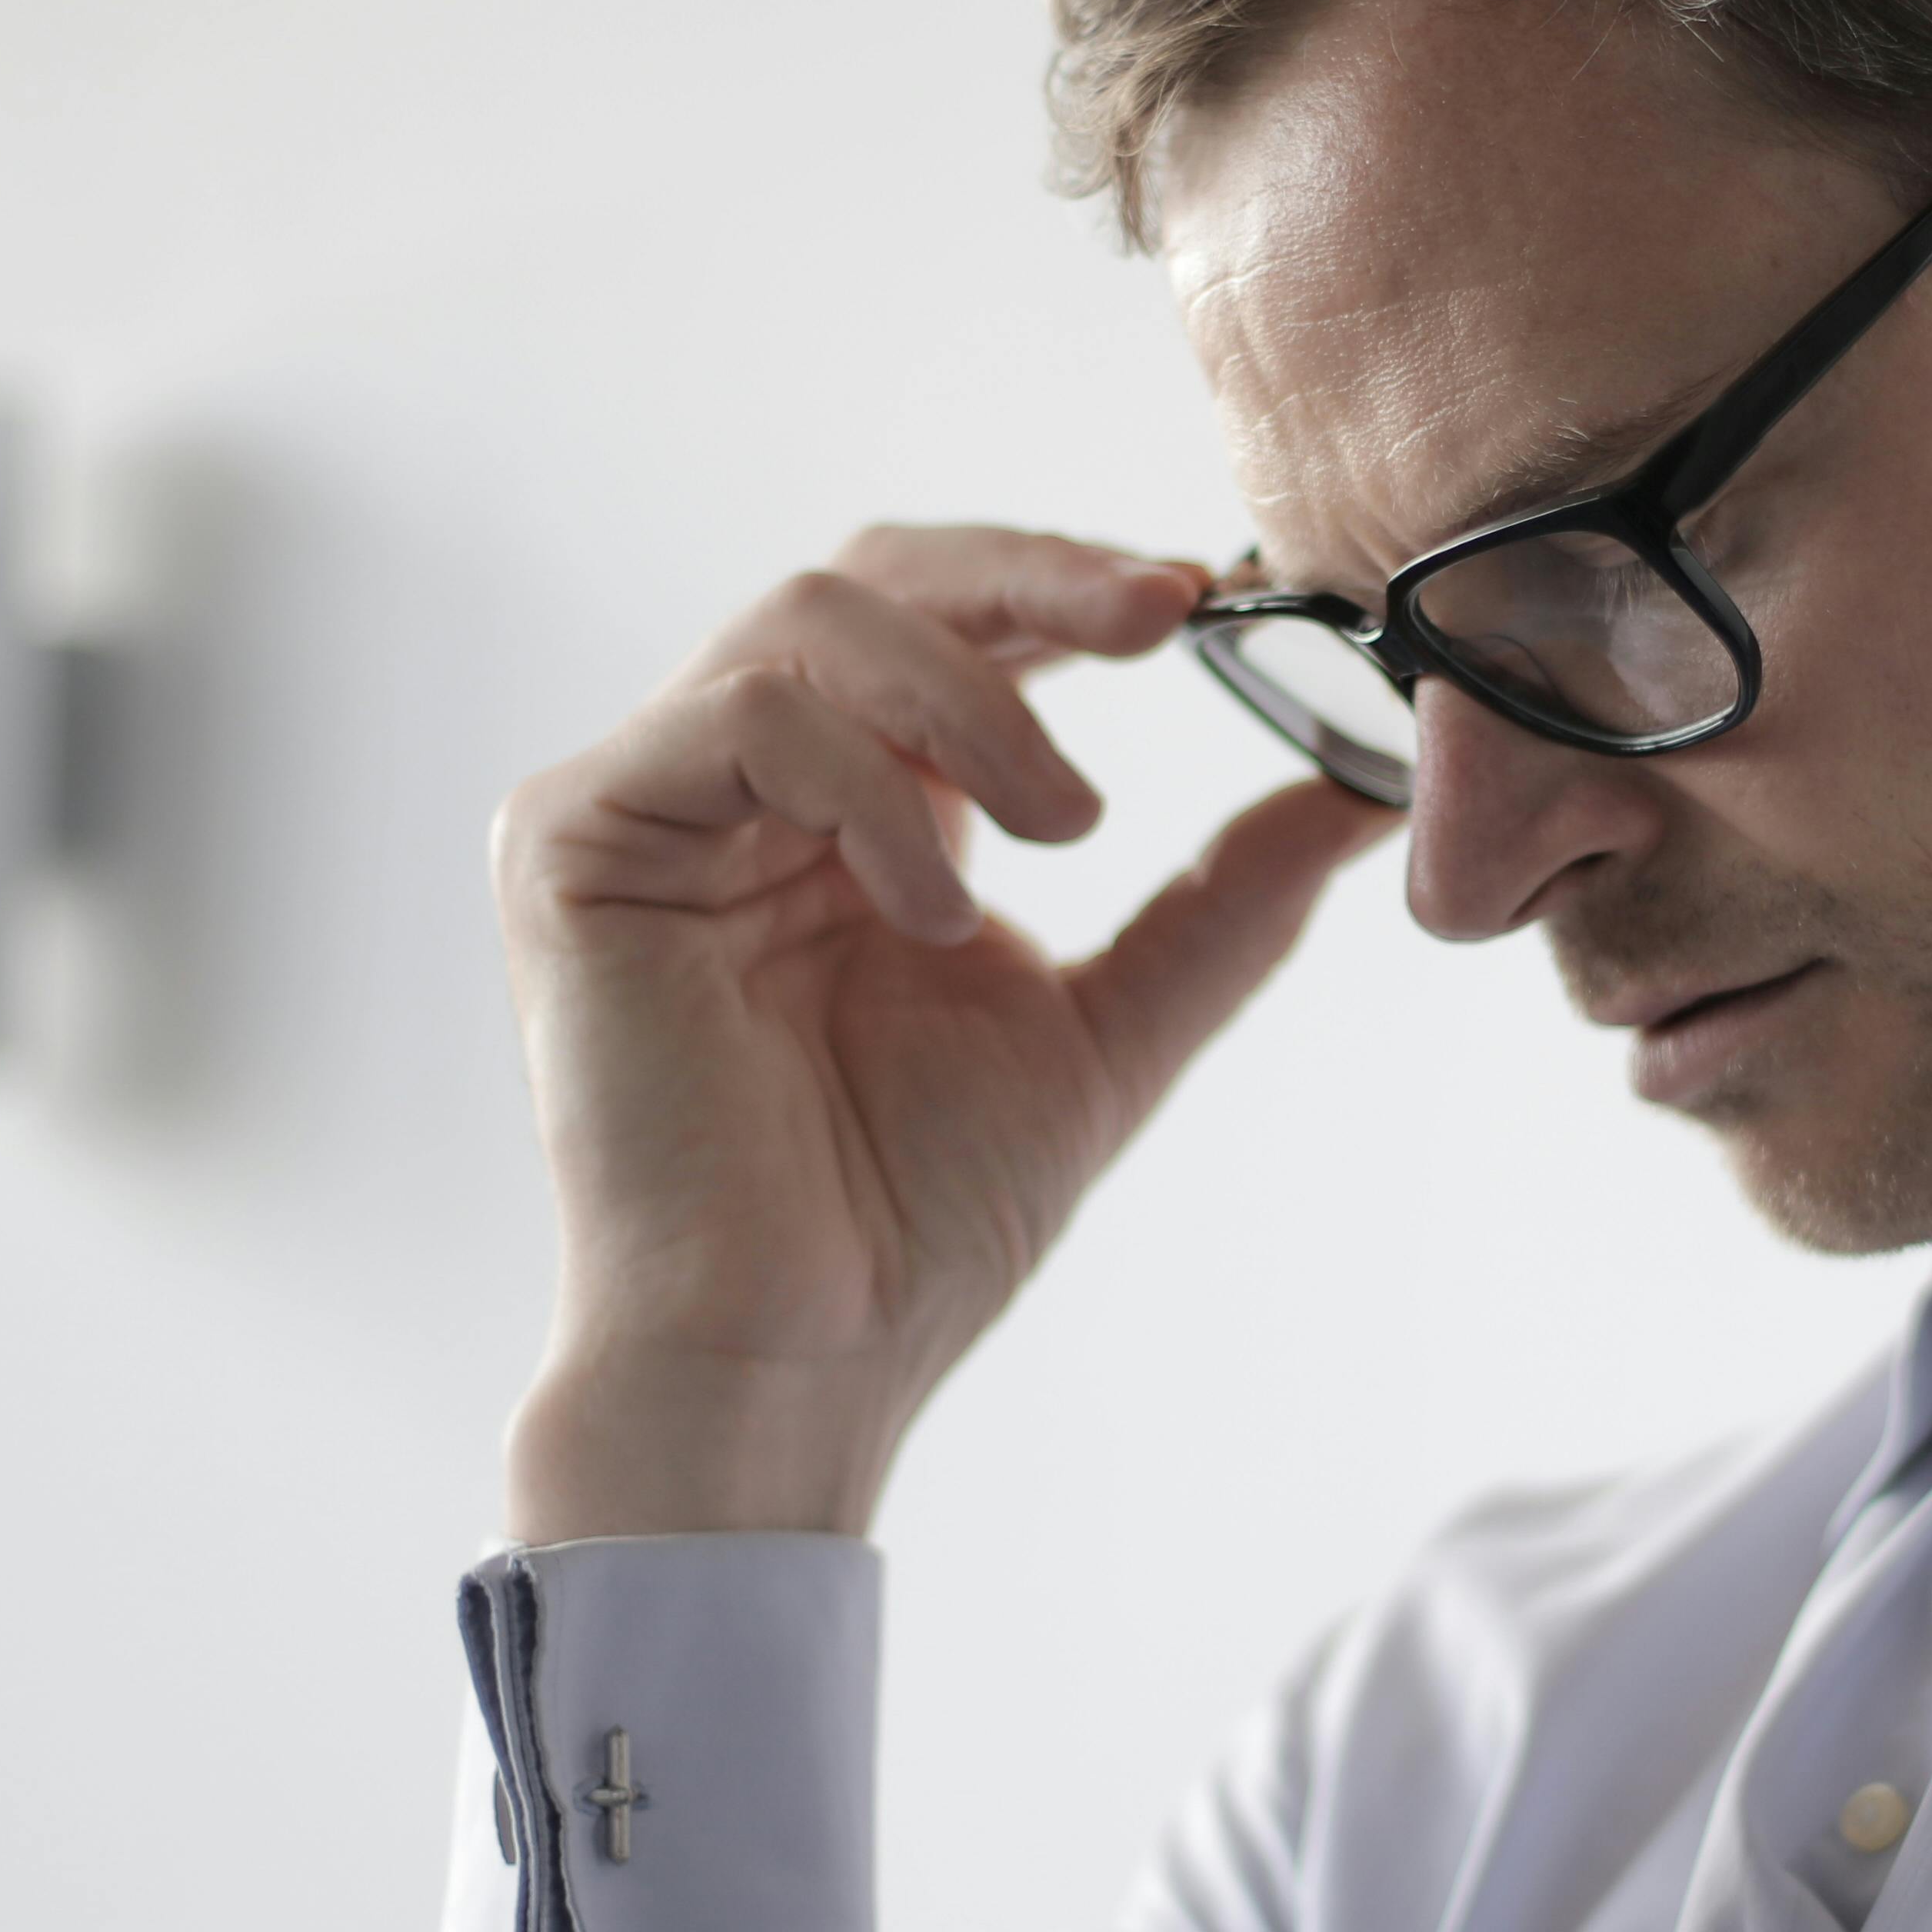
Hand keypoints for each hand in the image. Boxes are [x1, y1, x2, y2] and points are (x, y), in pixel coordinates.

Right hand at [491, 525, 1389, 1540]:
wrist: (798, 1356)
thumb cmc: (916, 1221)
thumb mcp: (1114, 1028)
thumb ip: (1223, 903)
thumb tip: (1359, 795)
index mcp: (855, 809)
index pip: (952, 622)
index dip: (1071, 584)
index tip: (1204, 595)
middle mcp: (740, 784)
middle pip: (872, 575)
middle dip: (1034, 576)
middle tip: (1163, 615)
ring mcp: (647, 803)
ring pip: (806, 620)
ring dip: (969, 702)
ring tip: (1062, 828)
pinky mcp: (572, 841)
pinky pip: (738, 720)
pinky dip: (865, 790)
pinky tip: (932, 909)